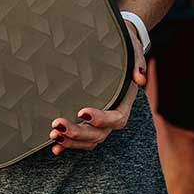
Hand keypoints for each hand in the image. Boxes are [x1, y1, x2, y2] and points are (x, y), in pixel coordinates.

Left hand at [49, 18, 148, 154]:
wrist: (119, 45)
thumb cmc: (126, 47)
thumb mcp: (134, 50)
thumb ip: (137, 63)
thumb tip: (140, 78)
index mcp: (125, 102)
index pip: (116, 118)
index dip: (100, 119)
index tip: (81, 111)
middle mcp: (113, 115)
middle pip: (99, 134)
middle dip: (78, 133)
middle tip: (58, 124)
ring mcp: (100, 121)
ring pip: (89, 140)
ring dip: (71, 142)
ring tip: (53, 134)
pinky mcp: (88, 121)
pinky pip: (81, 139)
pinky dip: (68, 145)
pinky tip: (54, 147)